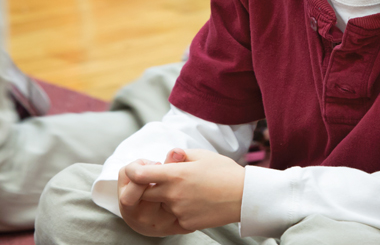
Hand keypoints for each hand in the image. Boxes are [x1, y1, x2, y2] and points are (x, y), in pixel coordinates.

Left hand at [126, 149, 245, 231]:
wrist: (245, 196)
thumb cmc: (225, 172)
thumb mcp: (201, 155)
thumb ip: (178, 155)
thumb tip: (166, 157)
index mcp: (175, 175)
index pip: (139, 175)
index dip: (133, 172)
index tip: (139, 169)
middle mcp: (173, 194)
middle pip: (143, 194)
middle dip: (147, 187)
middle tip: (162, 181)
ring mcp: (179, 211)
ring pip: (159, 206)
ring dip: (163, 199)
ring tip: (185, 191)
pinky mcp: (186, 224)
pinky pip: (172, 217)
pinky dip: (177, 210)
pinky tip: (194, 202)